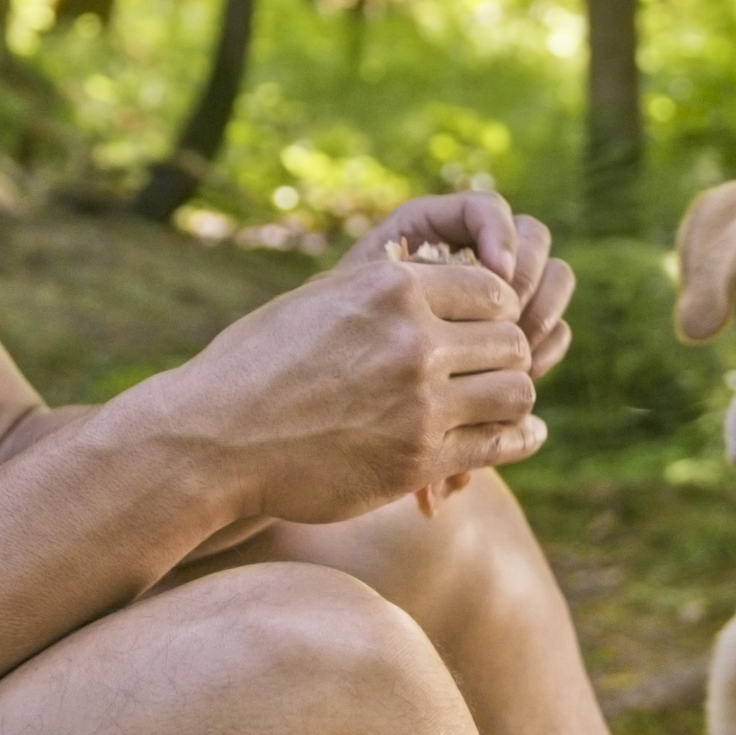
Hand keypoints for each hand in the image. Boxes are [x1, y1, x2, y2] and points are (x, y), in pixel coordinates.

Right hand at [128, 229, 545, 529]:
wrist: (214, 439)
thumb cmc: (256, 365)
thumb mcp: (319, 300)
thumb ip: (383, 289)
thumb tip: (430, 275)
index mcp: (390, 288)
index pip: (491, 289)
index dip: (494, 309)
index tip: (481, 329)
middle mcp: (412, 340)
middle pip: (511, 339)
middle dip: (505, 355)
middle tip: (489, 371)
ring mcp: (419, 403)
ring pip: (517, 391)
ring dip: (511, 399)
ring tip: (497, 405)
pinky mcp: (419, 459)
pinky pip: (500, 445)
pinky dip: (518, 441)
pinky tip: (521, 437)